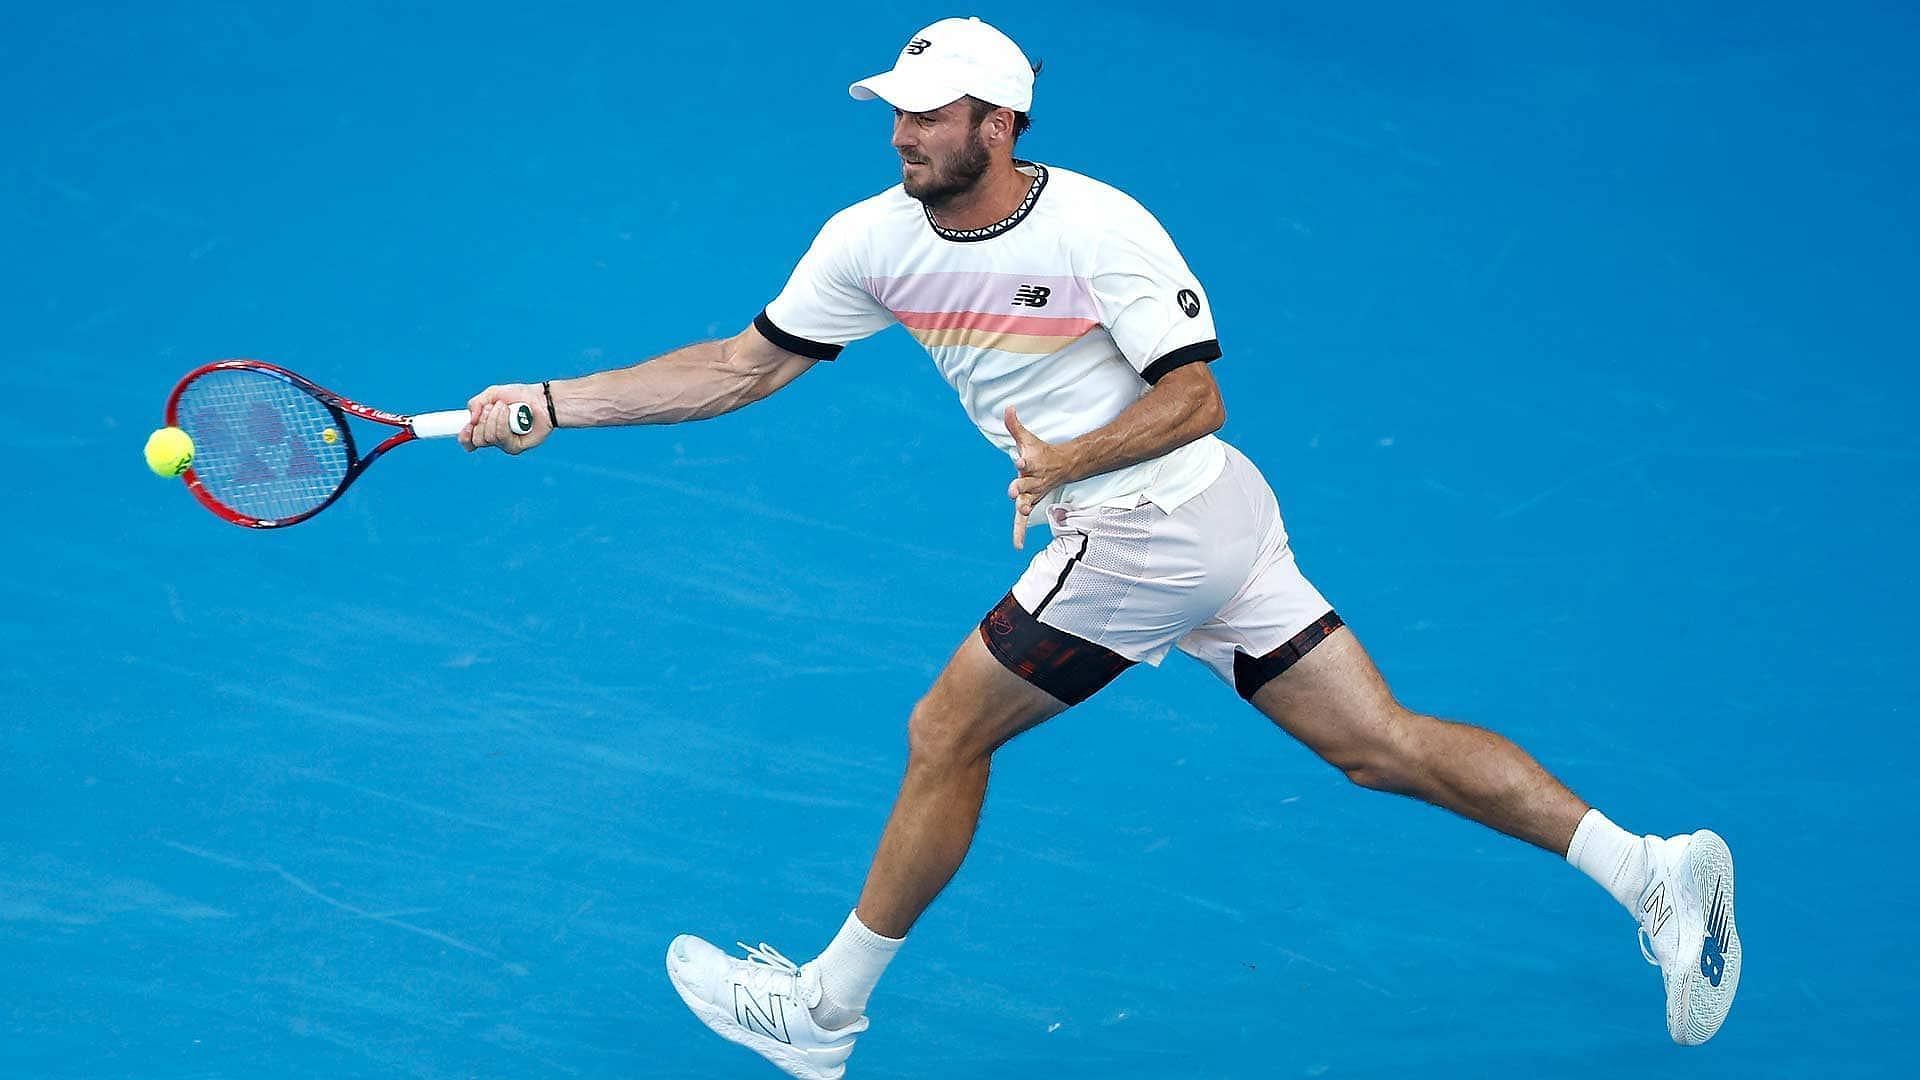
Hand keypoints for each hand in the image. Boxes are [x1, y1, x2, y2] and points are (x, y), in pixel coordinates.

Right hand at [460, 383, 553, 454]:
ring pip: (488, 438)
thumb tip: (471, 419)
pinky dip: (503, 422)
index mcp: (485, 427)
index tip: (468, 425)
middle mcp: (494, 438)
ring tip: (505, 408)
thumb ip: (476, 404)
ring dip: (494, 418)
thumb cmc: (519, 396)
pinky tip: (512, 414)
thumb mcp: (492, 394)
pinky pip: (501, 437)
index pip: (468, 440)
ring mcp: (504, 444)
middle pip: (476, 439)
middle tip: (493, 408)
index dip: (464, 436)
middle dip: (483, 420)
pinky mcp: (515, 447)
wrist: (540, 399)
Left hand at [1005, 405, 1075, 549]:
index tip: (1020, 461)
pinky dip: (1020, 532)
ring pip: (1027, 501)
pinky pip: (1023, 519)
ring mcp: (1032, 493)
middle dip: (1020, 487)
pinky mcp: (1029, 503)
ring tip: (1021, 512)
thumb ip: (1015, 426)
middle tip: (1014, 491)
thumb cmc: (1040, 452)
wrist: (1061, 467)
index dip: (1024, 461)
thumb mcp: (1027, 439)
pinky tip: (1017, 546)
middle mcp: (1033, 480)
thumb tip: (1007, 407)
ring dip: (1023, 507)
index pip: (1028, 462)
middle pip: (1027, 484)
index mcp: (1033, 463)